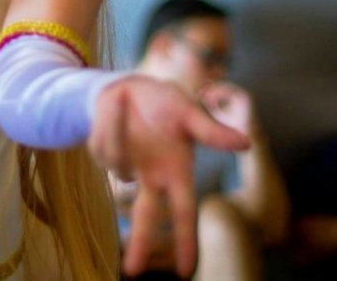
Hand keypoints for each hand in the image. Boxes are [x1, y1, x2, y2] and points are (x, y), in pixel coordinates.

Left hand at [88, 74, 248, 277]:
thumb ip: (211, 131)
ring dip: (117, 130)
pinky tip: (115, 106)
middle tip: (134, 273)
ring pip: (117, 161)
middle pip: (146, 216)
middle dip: (141, 244)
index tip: (184, 273)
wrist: (130, 85)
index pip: (184, 212)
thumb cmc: (166, 103)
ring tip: (122, 100)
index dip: (185, 241)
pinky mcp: (102, 156)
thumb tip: (246, 144)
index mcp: (177, 171)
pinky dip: (108, 120)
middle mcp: (151, 178)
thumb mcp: (188, 111)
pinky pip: (101, 142)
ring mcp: (126, 168)